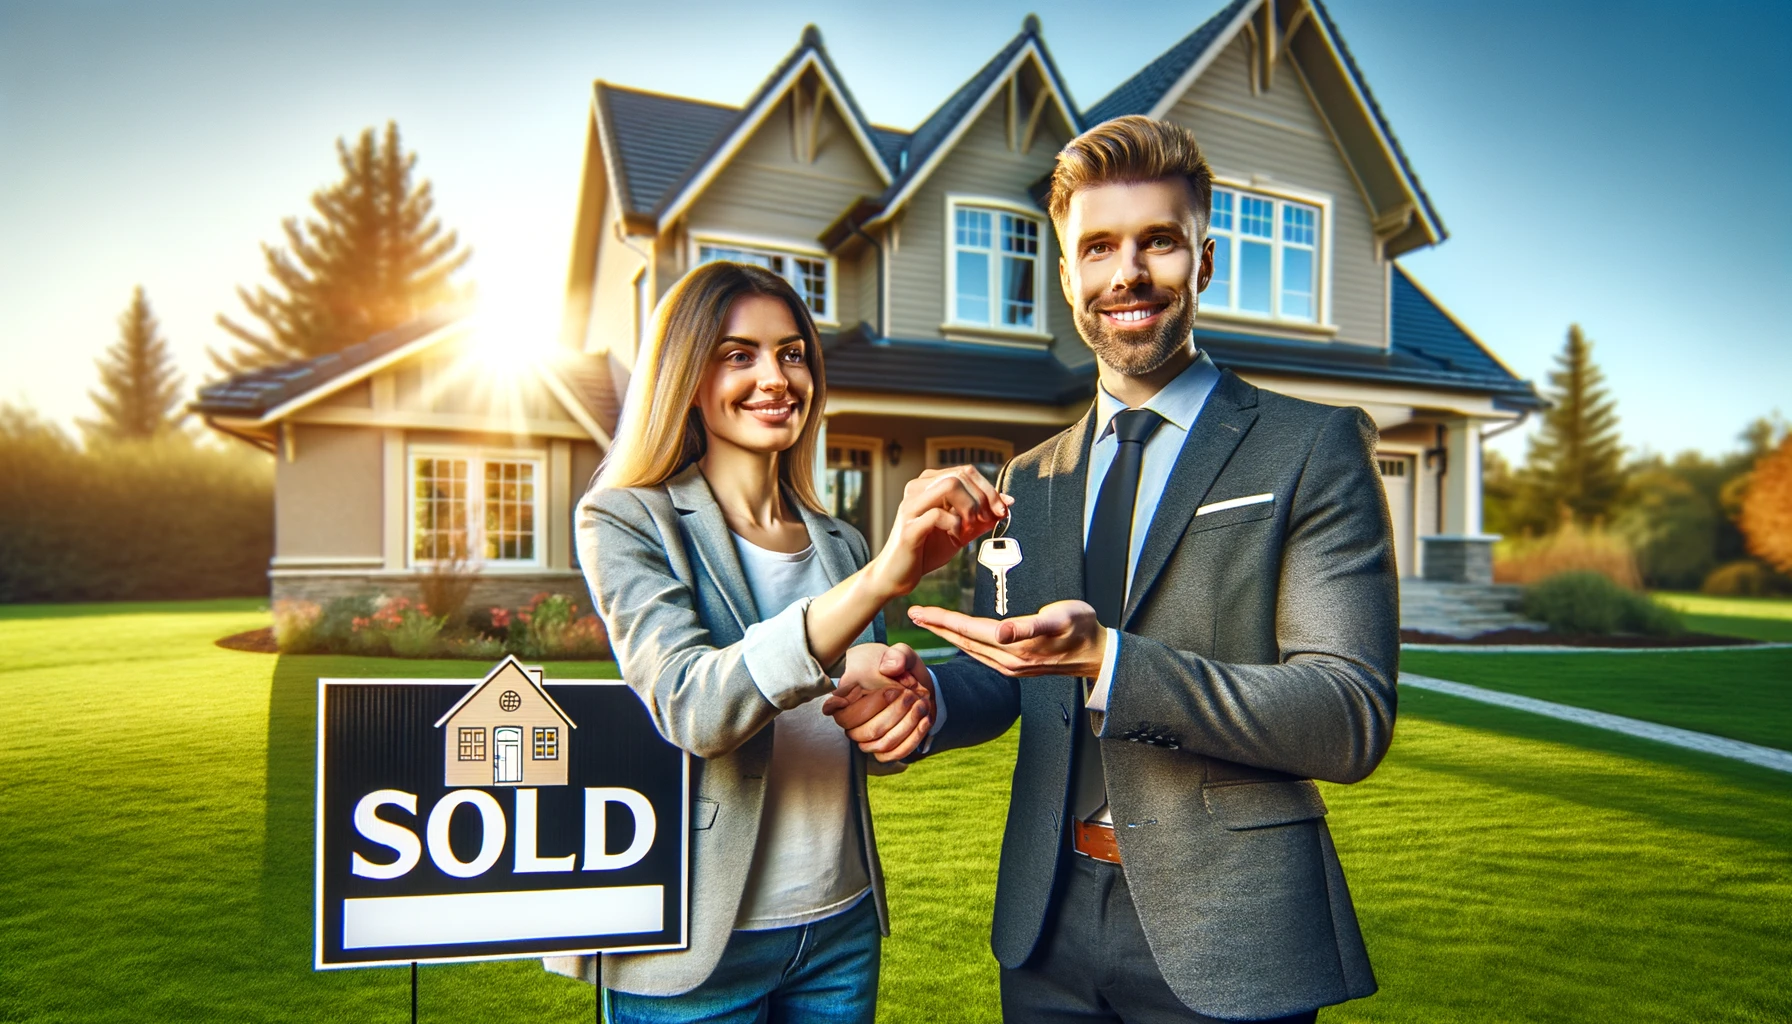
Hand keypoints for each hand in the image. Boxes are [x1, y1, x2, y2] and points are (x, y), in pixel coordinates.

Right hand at [822, 643, 935, 760]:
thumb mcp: (901, 654)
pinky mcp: (883, 749)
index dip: (867, 707)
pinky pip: (893, 755)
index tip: (892, 691)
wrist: (914, 684)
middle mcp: (853, 722)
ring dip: (906, 725)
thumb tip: (889, 669)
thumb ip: (897, 656)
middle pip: (866, 732)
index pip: (843, 715)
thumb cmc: (899, 668)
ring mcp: (867, 738)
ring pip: (881, 744)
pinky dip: (912, 739)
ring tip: (921, 705)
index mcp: (847, 699)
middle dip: (893, 714)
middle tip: (911, 695)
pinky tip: (925, 720)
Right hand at [867, 466, 1009, 597]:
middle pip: (960, 475)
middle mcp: (916, 490)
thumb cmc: (926, 550)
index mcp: (928, 485)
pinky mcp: (909, 528)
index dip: (989, 488)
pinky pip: (938, 515)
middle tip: (987, 520)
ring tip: (969, 526)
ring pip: (949, 486)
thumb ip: (982, 517)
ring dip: (969, 506)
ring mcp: (910, 507)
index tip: (1001, 510)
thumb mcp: (961, 531)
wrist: (897, 575)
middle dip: (983, 497)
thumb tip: (1008, 503)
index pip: (965, 471)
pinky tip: (955, 537)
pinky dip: (955, 525)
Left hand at [908, 600, 1106, 678]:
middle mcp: (1008, 660)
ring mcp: (1010, 666)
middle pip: (963, 639)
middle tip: (914, 614)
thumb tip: (1003, 632)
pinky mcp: (1015, 666)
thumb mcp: (1060, 620)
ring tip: (930, 622)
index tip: (920, 610)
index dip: (942, 619)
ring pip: (969, 648)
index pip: (968, 630)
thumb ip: (1029, 626)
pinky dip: (964, 643)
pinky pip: (980, 653)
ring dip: (947, 634)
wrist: (1097, 653)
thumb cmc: (1081, 628)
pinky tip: (958, 637)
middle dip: (937, 626)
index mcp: (1014, 646)